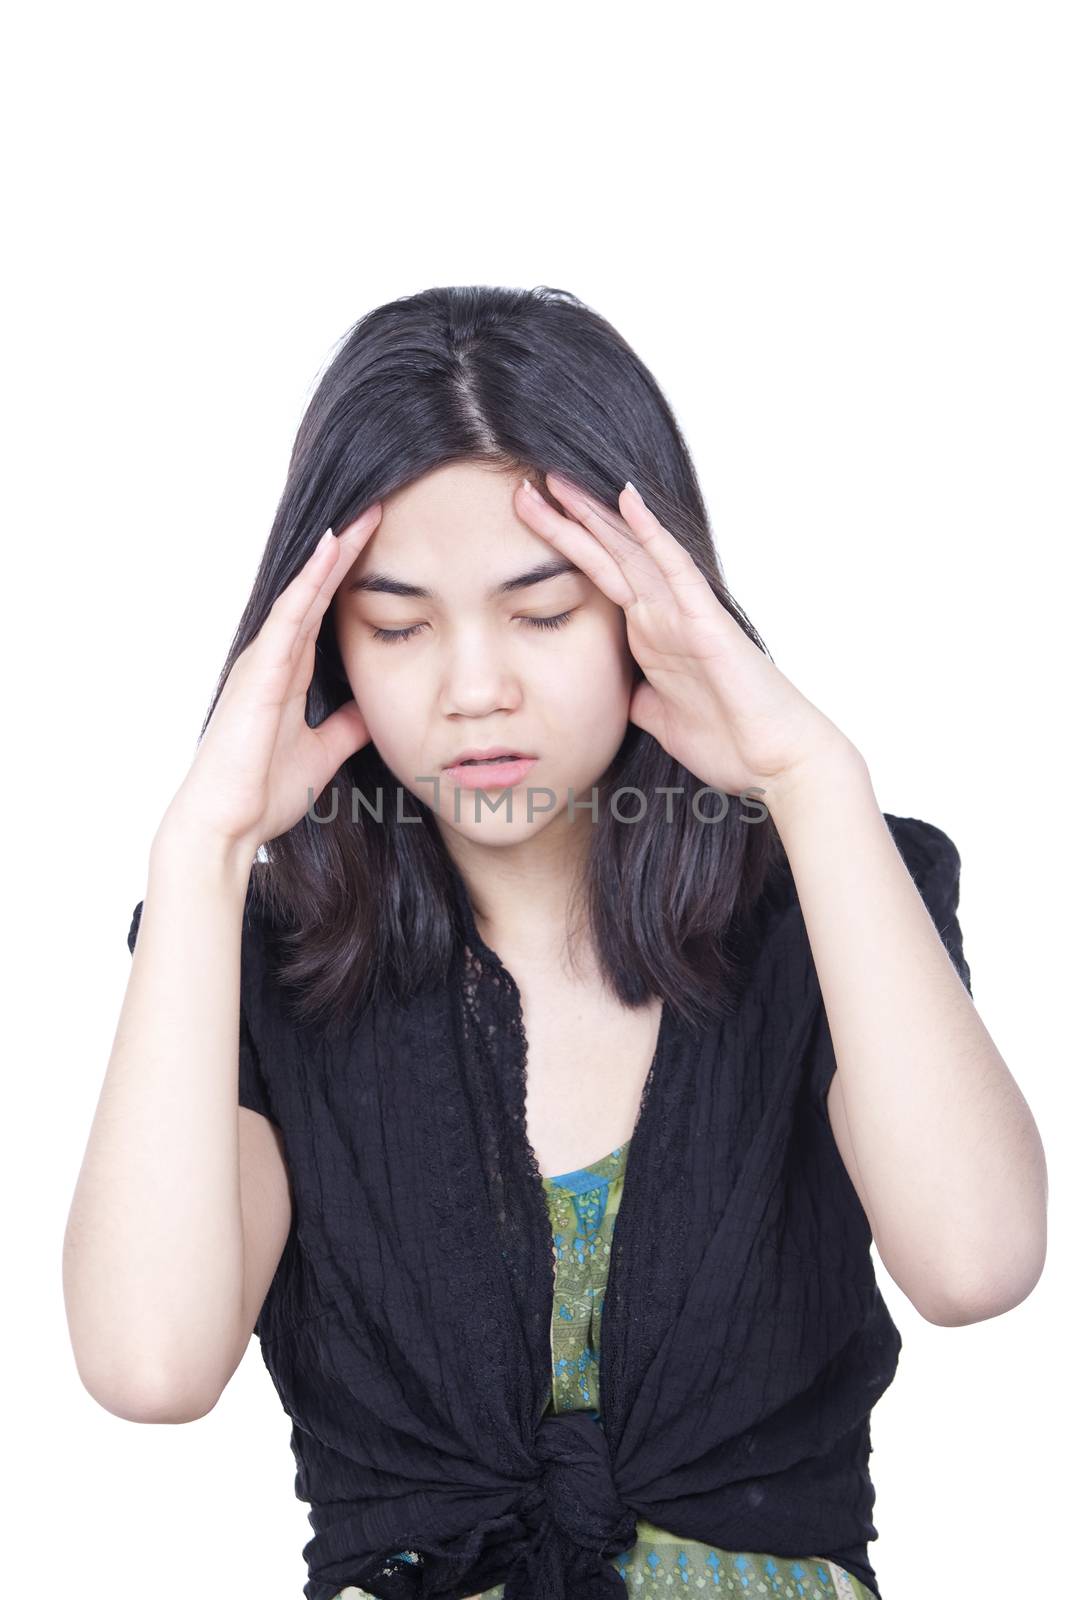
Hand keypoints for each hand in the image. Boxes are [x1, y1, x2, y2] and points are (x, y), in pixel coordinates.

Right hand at [168, 504, 383, 856]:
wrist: (226, 824)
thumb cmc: (262, 792)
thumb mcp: (323, 753)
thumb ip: (345, 727)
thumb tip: (373, 709)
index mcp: (288, 674)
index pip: (324, 612)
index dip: (350, 577)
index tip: (382, 543)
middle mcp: (274, 659)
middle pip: (314, 592)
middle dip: (345, 551)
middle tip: (378, 507)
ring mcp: (264, 662)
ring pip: (302, 594)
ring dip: (332, 553)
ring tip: (362, 514)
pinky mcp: (260, 672)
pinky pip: (289, 617)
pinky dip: (309, 582)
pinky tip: (329, 550)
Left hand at [514, 474, 857, 803]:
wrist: (775, 762)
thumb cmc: (728, 741)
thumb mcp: (659, 718)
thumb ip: (637, 696)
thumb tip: (618, 692)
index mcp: (649, 635)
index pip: (597, 579)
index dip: (562, 550)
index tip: (525, 522)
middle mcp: (663, 615)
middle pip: (607, 555)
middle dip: (566, 521)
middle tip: (524, 485)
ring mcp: (683, 614)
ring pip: (632, 552)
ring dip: (595, 516)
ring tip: (557, 479)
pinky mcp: (706, 621)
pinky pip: (675, 568)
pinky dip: (652, 534)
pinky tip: (628, 500)